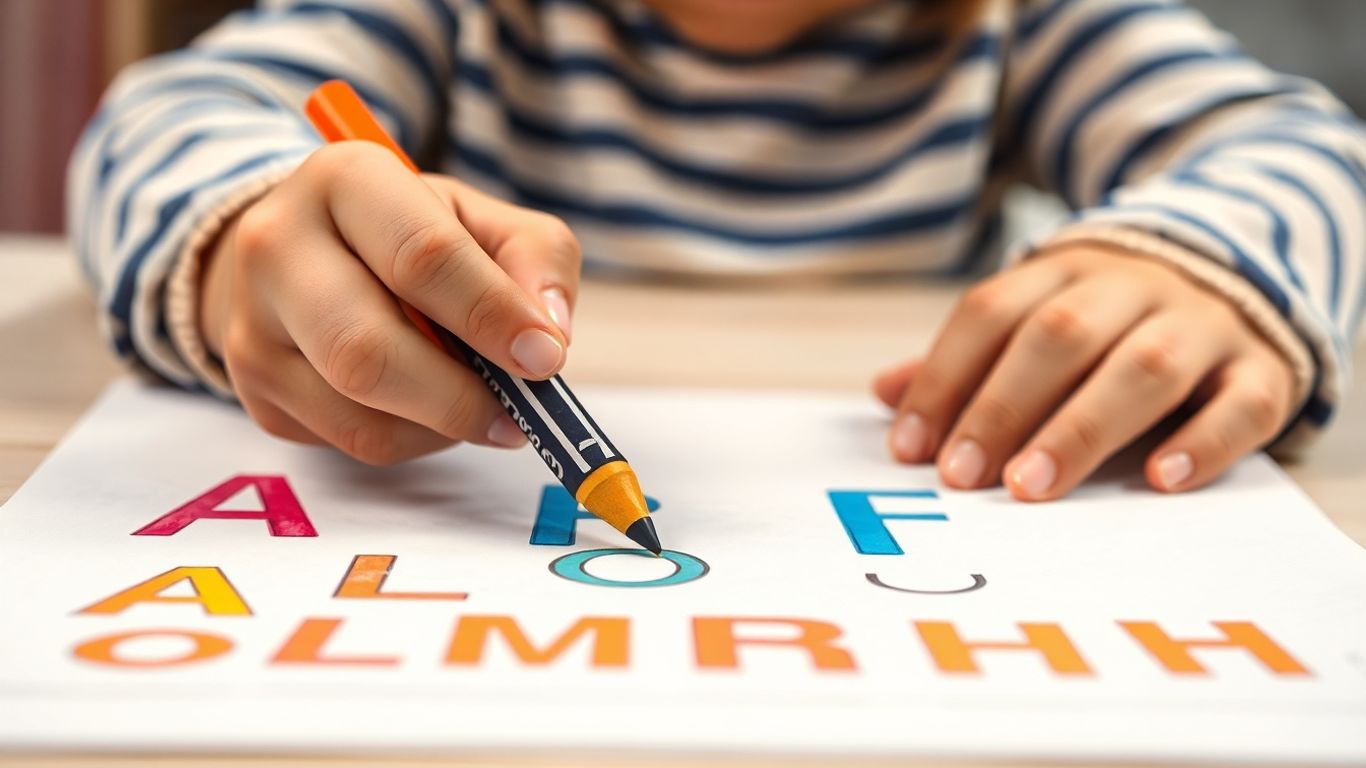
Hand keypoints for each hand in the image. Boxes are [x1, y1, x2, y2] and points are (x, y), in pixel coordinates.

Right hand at [199, 141, 579, 463]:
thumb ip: (536, 260)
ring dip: (442, 425)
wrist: (309, 254)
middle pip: (368, 349)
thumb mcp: (482, 219)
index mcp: (344, 180)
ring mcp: (253, 326)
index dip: (491, 315)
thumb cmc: (413, 235)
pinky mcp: (256, 390)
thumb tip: (549, 334)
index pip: (422, 256)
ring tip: (483, 407)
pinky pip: (349, 440)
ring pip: (358, 411)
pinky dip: (413, 439)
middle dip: (459, 395)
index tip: (545, 357)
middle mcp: (278, 246)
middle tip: (521, 414)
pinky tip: (433, 410)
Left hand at [873, 244, 1296, 499]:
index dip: (945, 378)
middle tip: (963, 476)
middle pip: (1061, 336)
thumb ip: (966, 362)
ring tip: (1032, 486)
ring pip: (1145, 366)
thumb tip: (883, 396)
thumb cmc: (1107, 323)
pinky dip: (1202, 441)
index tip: (910, 448)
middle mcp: (1133, 288)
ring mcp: (1202, 325)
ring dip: (1082, 427)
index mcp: (1064, 270)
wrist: (1235, 277)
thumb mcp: (1036, 321)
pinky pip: (1241, 401)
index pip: (991, 313)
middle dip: (1004, 406)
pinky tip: (1158, 478)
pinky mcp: (1261, 369)